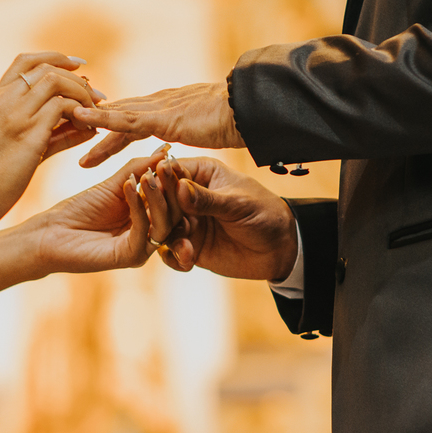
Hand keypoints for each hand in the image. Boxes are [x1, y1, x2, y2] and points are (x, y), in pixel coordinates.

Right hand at [0, 52, 102, 227]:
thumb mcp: (21, 145)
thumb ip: (54, 132)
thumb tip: (89, 127)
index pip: (26, 60)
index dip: (56, 57)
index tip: (79, 66)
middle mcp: (4, 100)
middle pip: (47, 68)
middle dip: (78, 79)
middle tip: (98, 96)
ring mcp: (15, 115)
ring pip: (56, 81)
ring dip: (81, 93)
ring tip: (92, 113)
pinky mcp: (27, 134)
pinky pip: (61, 108)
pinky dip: (80, 113)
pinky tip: (88, 129)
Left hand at [33, 149, 170, 273]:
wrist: (51, 233)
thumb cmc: (80, 209)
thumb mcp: (113, 185)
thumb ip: (139, 169)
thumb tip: (165, 151)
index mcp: (150, 218)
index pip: (173, 198)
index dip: (174, 178)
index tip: (172, 156)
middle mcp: (151, 234)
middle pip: (175, 212)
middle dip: (171, 187)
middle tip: (168, 164)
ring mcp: (143, 248)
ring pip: (164, 223)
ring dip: (158, 196)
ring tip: (149, 175)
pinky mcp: (130, 257)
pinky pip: (142, 231)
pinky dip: (138, 206)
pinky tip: (128, 185)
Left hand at [72, 81, 244, 167]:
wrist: (252, 112)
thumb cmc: (237, 122)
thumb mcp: (207, 131)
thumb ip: (192, 135)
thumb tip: (187, 147)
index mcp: (167, 110)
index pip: (130, 117)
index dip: (107, 123)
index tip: (84, 129)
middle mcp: (158, 105)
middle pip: (117, 114)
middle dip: (91, 121)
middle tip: (64, 126)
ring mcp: (159, 109)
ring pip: (115, 114)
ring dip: (88, 118)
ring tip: (63, 122)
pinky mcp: (163, 117)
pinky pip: (125, 118)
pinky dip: (102, 117)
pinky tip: (82, 117)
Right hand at [143, 156, 296, 281]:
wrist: (281, 248)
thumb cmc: (264, 213)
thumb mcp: (237, 204)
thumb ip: (207, 199)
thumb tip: (179, 188)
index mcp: (200, 174)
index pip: (170, 172)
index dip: (158, 180)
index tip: (150, 189)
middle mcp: (188, 196)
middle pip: (160, 201)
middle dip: (160, 214)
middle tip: (165, 226)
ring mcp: (188, 222)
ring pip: (161, 228)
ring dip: (169, 239)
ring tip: (187, 249)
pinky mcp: (190, 245)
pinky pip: (171, 252)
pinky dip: (175, 258)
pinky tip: (188, 260)